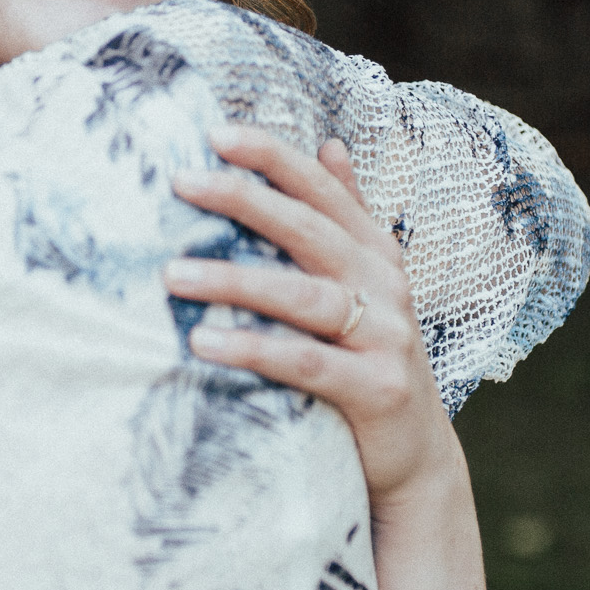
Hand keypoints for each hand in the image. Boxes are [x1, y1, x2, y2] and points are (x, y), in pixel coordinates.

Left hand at [164, 125, 465, 518]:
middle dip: (245, 200)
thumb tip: (330, 144)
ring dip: (234, 280)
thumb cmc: (370, 360)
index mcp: (375, 253)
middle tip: (180, 181)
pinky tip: (203, 340)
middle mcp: (386, 286)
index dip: (275, 157)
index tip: (216, 133)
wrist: (416, 455)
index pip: (323, 191)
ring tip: (172, 273)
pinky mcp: (377, 390)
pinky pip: (306, 363)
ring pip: (303, 296)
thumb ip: (348, 216)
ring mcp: (386, 337)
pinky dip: (254, 348)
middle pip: (310, 231)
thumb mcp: (368, 285)